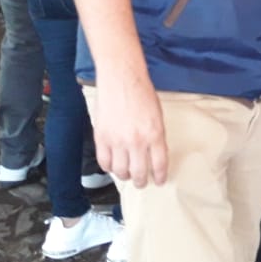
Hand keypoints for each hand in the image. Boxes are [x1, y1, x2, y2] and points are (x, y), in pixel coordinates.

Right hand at [94, 71, 167, 187]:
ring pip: (120, 171)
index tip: (159, 181)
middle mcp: (136, 141)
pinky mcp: (101, 138)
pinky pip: (104, 161)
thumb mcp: (157, 115)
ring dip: (124, 176)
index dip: (159, 176)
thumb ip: (155, 136)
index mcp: (155, 134)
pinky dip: (108, 167)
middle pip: (139, 172)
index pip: (159, 164)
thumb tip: (152, 153)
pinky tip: (112, 166)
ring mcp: (117, 141)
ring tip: (126, 175)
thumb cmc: (141, 93)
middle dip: (141, 181)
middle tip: (141, 182)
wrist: (121, 79)